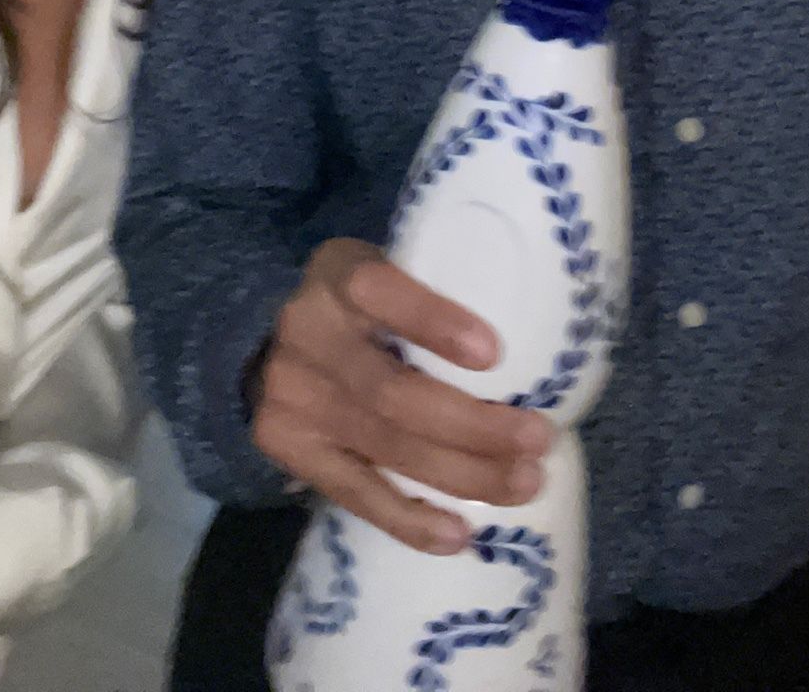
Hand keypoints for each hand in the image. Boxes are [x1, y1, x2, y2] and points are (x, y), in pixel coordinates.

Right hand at [252, 238, 552, 553]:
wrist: (270, 345)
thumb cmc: (358, 307)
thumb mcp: (382, 274)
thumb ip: (430, 293)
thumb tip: (531, 341)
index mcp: (337, 275)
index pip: (378, 290)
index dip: (432, 321)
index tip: (493, 352)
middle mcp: (307, 334)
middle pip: (393, 391)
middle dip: (474, 424)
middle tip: (538, 438)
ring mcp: (294, 398)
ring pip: (385, 446)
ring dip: (463, 474)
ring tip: (524, 483)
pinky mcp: (290, 449)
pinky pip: (355, 493)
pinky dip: (410, 520)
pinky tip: (460, 534)